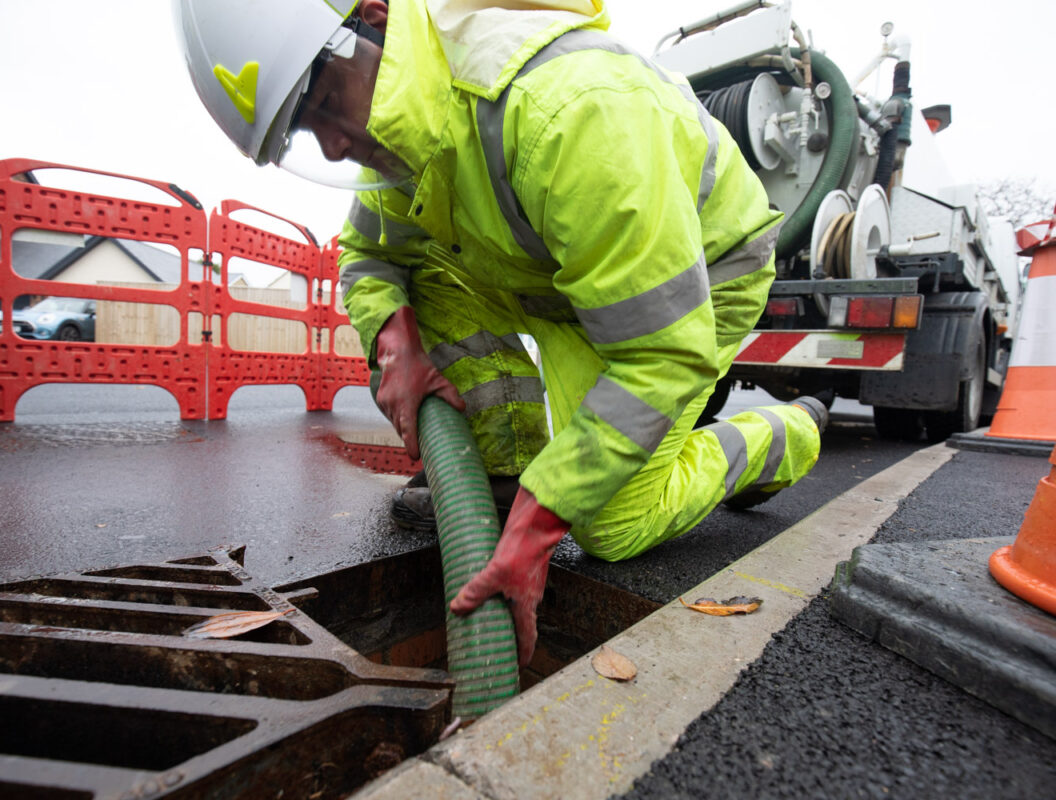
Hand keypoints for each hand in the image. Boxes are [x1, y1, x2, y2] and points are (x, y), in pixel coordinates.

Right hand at [374, 306, 464, 459]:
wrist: (397, 350)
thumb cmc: (418, 365)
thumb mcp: (437, 380)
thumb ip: (450, 395)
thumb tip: (462, 409)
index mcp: (406, 404)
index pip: (408, 431)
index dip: (411, 446)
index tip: (415, 457)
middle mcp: (393, 404)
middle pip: (400, 429)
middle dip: (408, 440)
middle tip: (418, 450)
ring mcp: (384, 401)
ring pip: (394, 422)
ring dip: (403, 430)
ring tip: (413, 437)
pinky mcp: (381, 397)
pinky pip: (390, 414)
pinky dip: (397, 420)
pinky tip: (405, 422)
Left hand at [450, 487, 570, 666]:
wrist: (537, 523)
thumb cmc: (523, 549)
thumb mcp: (495, 573)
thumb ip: (475, 591)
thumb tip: (457, 608)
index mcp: (526, 604)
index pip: (527, 637)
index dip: (523, 654)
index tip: (517, 666)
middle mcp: (529, 596)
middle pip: (521, 624)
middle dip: (510, 637)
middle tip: (496, 645)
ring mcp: (526, 582)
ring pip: (515, 606)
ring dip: (504, 615)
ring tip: (486, 618)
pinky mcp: (521, 569)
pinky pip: (510, 589)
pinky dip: (500, 595)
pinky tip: (485, 589)